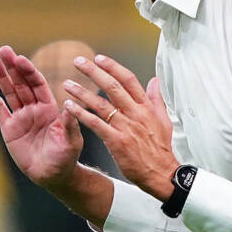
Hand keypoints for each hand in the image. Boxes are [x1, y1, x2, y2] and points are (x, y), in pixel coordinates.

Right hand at [0, 45, 82, 187]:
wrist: (51, 175)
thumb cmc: (65, 158)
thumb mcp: (70, 141)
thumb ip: (69, 124)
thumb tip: (70, 106)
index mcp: (50, 108)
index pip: (37, 84)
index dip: (29, 71)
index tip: (20, 59)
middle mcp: (34, 108)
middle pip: (21, 83)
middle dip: (13, 67)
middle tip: (4, 50)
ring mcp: (20, 116)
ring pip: (9, 91)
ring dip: (0, 75)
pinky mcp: (8, 127)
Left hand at [61, 53, 177, 200]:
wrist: (161, 173)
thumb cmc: (160, 148)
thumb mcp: (164, 119)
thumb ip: (156, 98)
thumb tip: (154, 80)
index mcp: (146, 106)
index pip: (128, 80)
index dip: (113, 67)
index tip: (99, 58)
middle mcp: (135, 113)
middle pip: (112, 86)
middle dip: (93, 72)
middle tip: (78, 61)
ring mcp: (126, 127)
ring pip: (100, 104)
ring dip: (82, 92)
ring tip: (67, 83)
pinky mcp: (116, 141)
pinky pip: (95, 124)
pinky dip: (81, 114)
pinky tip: (69, 107)